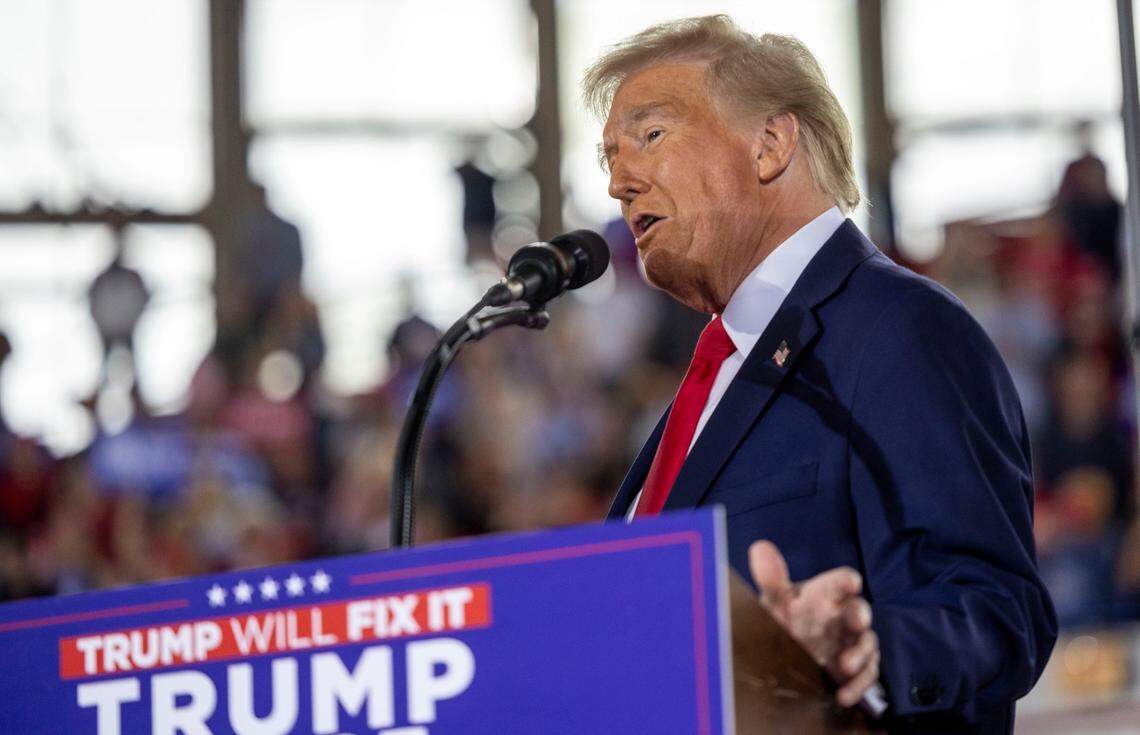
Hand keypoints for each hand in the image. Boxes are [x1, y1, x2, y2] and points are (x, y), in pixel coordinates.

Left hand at [749, 540, 879, 707]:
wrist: (790, 654)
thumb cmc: (787, 619)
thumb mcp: (776, 602)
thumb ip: (771, 579)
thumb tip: (759, 548)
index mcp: (826, 595)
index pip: (840, 582)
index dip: (846, 581)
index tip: (851, 582)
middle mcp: (842, 616)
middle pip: (859, 610)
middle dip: (860, 615)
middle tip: (858, 620)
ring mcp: (851, 643)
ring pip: (866, 644)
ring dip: (859, 655)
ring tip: (844, 666)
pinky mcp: (856, 668)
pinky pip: (866, 675)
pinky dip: (857, 685)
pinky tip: (843, 695)